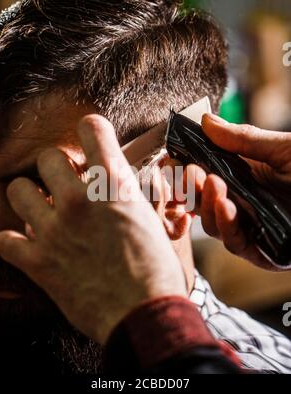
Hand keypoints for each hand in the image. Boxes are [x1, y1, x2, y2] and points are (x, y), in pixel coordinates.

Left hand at [0, 115, 186, 342]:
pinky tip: (28, 245)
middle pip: (48, 157)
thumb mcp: (152, 222)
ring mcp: (55, 230)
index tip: (90, 140)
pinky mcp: (39, 262)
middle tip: (66, 185)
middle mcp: (80, 200)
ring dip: (30, 198)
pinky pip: (5, 239)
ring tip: (43, 211)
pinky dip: (14, 241)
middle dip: (57, 168)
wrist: (145, 313)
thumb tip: (118, 185)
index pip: (92, 129)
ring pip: (18, 190)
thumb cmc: (156, 270)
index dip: (91, 130)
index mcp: (114, 187)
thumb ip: (129, 197)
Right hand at [188, 114, 290, 270]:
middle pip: (202, 203)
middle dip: (192, 189)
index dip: (185, 172)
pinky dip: (227, 226)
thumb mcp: (282, 149)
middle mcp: (243, 203)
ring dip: (208, 206)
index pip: (204, 177)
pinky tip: (228, 207)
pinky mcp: (263, 250)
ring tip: (214, 185)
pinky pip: (235, 243)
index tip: (172, 162)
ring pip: (213, 225)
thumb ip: (242, 139)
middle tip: (191, 173)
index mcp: (244, 178)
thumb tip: (205, 121)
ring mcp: (252, 227)